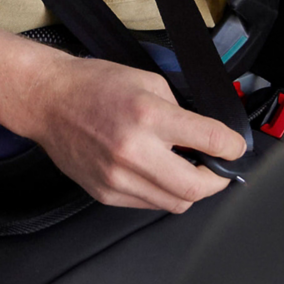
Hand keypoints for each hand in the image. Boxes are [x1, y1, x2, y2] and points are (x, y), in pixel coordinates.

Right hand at [29, 56, 245, 210]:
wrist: (49, 100)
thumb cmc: (94, 84)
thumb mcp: (146, 79)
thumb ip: (177, 109)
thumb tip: (203, 135)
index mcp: (148, 115)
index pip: (208, 140)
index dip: (231, 146)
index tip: (235, 146)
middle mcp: (134, 151)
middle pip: (196, 187)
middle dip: (217, 179)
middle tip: (218, 167)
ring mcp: (118, 177)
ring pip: (175, 203)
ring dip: (190, 189)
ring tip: (188, 169)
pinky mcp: (107, 193)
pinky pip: (149, 204)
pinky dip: (162, 191)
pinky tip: (158, 172)